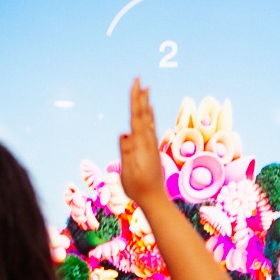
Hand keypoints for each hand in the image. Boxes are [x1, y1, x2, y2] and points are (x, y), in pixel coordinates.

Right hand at [118, 78, 167, 207]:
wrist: (155, 200)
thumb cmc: (138, 188)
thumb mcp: (128, 172)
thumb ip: (126, 152)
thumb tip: (124, 133)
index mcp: (140, 144)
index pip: (136, 116)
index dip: (135, 99)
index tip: (136, 83)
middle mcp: (148, 142)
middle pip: (143, 114)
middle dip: (140, 96)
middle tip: (140, 79)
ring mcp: (151, 146)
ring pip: (148, 120)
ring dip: (146, 104)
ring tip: (146, 91)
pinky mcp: (152, 151)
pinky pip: (150, 128)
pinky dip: (150, 117)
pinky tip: (150, 113)